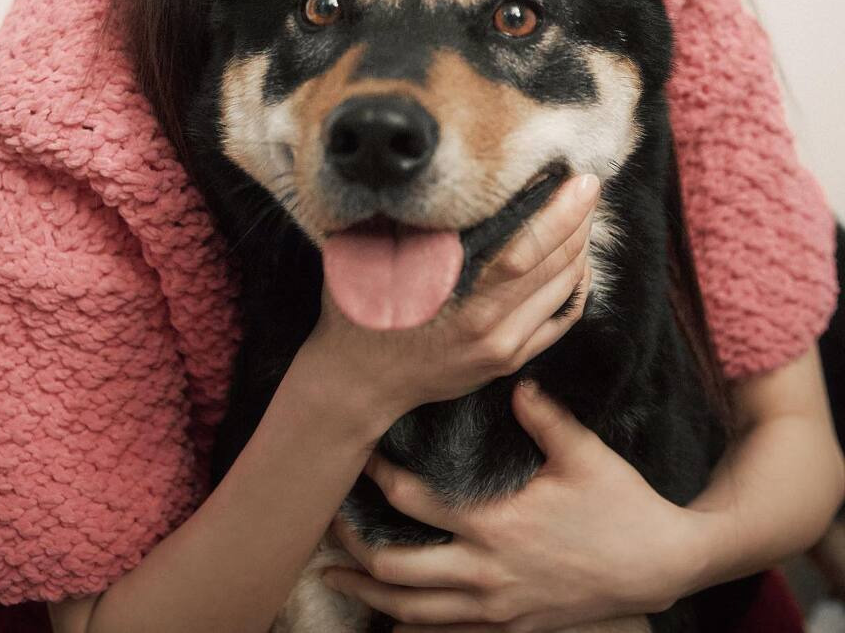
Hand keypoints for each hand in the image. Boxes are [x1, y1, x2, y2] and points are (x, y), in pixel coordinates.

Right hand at [305, 174, 598, 427]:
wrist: (358, 381)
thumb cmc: (360, 312)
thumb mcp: (371, 261)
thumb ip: (408, 225)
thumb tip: (436, 178)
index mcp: (457, 299)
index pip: (525, 249)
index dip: (559, 213)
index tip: (579, 180)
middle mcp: (489, 326)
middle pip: (555, 266)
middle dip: (579, 220)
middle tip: (588, 185)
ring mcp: (504, 347)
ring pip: (566, 290)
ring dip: (580, 247)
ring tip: (581, 213)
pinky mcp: (511, 359)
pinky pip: (562, 318)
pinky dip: (578, 284)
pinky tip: (576, 259)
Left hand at [320, 381, 696, 631]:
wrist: (661, 567)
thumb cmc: (622, 504)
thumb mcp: (583, 452)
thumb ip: (542, 414)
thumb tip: (511, 380)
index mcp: (497, 523)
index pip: (414, 501)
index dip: (378, 480)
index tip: (358, 457)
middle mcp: (486, 572)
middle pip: (396, 567)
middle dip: (353, 548)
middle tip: (326, 525)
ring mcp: (497, 608)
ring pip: (412, 612)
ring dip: (368, 593)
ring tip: (333, 577)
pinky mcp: (511, 628)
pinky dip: (409, 625)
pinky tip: (389, 616)